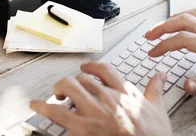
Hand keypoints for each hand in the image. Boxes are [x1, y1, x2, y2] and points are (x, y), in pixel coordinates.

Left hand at [30, 62, 171, 135]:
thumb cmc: (153, 135)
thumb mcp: (158, 109)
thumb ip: (155, 90)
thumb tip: (160, 76)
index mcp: (124, 91)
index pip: (103, 69)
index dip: (91, 66)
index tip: (86, 68)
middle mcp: (106, 96)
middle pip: (82, 78)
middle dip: (73, 82)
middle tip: (69, 89)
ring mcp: (94, 111)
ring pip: (69, 87)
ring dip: (59, 89)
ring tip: (56, 95)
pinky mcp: (82, 127)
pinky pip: (57, 112)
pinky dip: (43, 107)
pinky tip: (35, 106)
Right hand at [144, 9, 195, 102]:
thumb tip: (185, 83)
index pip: (184, 39)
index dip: (164, 45)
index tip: (153, 52)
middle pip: (185, 20)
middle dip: (163, 26)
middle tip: (149, 36)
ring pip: (194, 14)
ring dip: (174, 18)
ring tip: (162, 27)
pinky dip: (189, 15)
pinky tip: (185, 21)